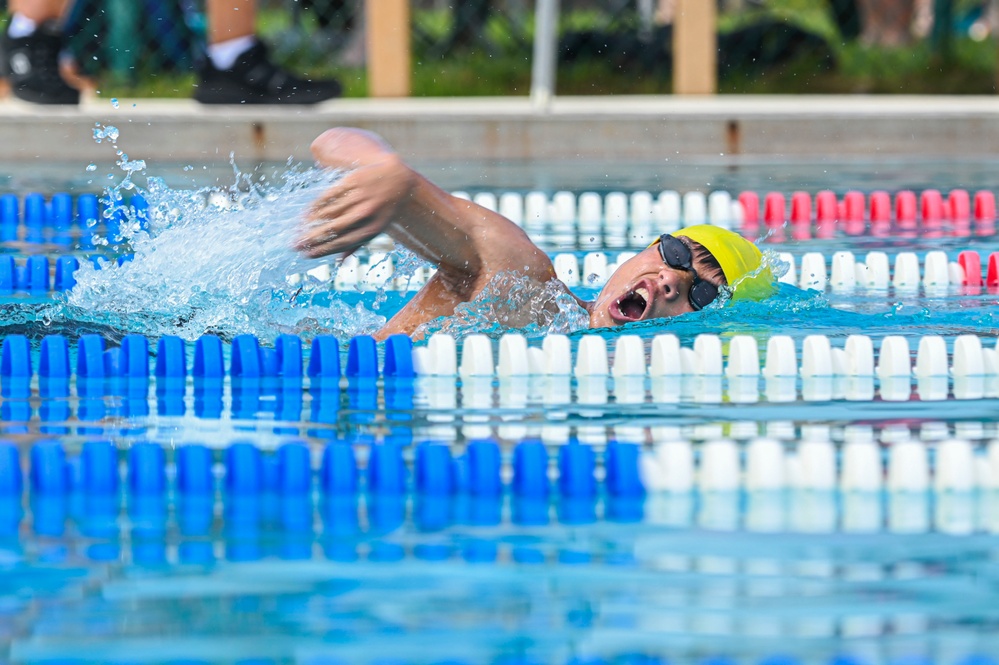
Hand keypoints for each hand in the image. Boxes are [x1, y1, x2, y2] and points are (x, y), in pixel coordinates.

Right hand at [296, 128, 413, 258]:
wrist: (398, 180)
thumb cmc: (385, 209)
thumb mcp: (377, 228)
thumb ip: (358, 243)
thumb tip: (340, 262)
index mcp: (372, 229)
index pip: (342, 242)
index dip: (323, 250)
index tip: (307, 255)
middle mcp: (365, 213)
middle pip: (333, 229)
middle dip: (311, 239)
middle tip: (295, 246)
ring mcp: (359, 196)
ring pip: (329, 212)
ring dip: (311, 223)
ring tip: (298, 231)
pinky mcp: (353, 181)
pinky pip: (330, 195)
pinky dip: (316, 205)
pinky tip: (306, 214)